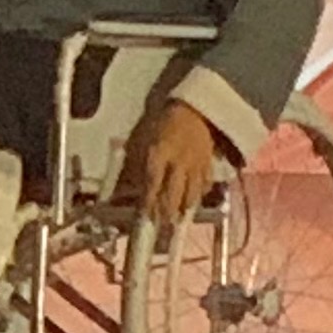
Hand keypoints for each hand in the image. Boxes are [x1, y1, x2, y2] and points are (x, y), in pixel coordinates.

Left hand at [127, 101, 221, 226]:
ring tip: (178, 219)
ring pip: (192, 193)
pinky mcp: (209, 163)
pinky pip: (206, 184)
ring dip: (184, 208)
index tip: (144, 216)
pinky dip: (200, 195)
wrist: (194, 107)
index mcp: (160, 152)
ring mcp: (196, 164)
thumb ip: (133, 164)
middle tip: (162, 225)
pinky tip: (194, 200)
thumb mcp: (141, 139)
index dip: (148, 202)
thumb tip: (124, 189)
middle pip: (174, 193)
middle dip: (167, 212)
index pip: (152, 183)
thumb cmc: (162, 123)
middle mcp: (179, 161)